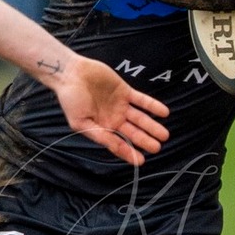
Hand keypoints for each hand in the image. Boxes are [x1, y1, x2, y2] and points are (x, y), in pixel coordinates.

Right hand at [50, 57, 170, 165]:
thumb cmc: (70, 99)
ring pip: (140, 118)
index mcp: (102, 128)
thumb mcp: (80, 122)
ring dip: (152, 126)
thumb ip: (99, 134)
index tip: (141, 161)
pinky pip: (142, 100)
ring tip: (164, 135)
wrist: (70, 74)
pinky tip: (164, 113)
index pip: (119, 144)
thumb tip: (115, 146)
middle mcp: (114, 119)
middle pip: (133, 133)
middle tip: (157, 148)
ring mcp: (121, 105)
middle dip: (145, 141)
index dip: (129, 153)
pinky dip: (153, 106)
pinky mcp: (125, 91)